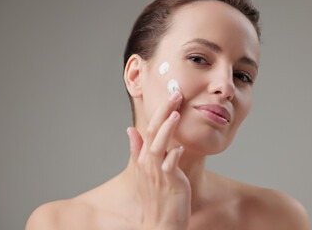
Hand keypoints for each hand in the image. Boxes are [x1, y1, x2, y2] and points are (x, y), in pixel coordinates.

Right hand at [127, 92, 190, 229]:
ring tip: (176, 113)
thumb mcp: (144, 172)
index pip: (148, 128)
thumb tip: (130, 129)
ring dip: (166, 129)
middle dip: (163, 111)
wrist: (160, 224)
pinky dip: (174, 156)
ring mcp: (157, 173)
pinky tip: (181, 147)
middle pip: (151, 131)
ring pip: (158, 146)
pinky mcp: (169, 183)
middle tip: (176, 94)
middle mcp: (148, 163)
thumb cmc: (156, 197)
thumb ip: (137, 150)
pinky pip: (170, 166)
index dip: (159, 111)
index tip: (171, 96)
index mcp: (143, 158)